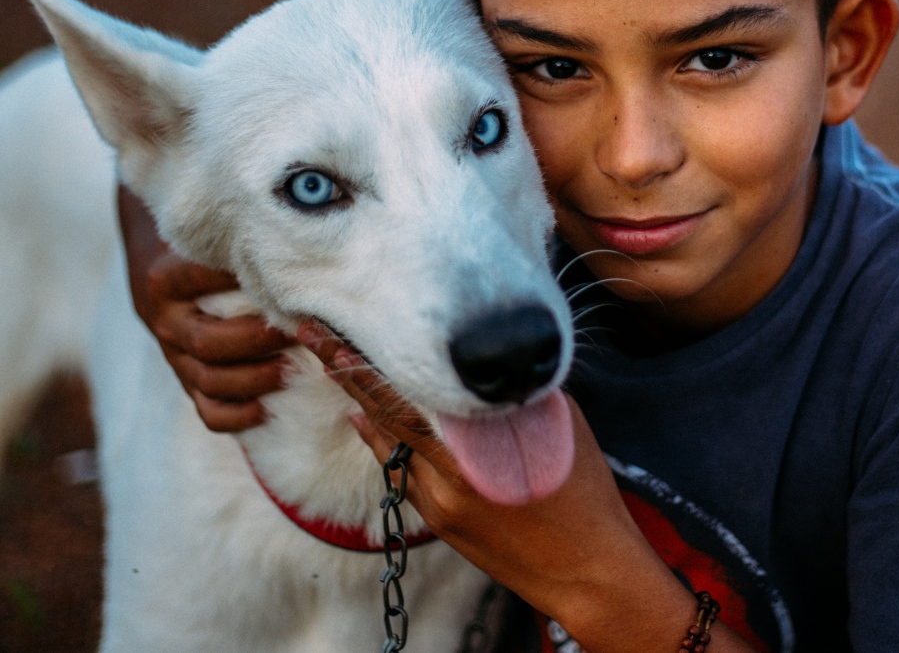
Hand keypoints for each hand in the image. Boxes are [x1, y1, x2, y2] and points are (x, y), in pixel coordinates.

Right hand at [117, 184, 295, 431]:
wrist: (157, 264)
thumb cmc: (201, 246)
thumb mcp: (207, 237)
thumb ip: (238, 242)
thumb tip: (299, 243)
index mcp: (165, 280)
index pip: (198, 283)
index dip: (240, 284)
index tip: (284, 283)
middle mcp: (164, 320)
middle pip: (208, 342)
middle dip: (258, 341)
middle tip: (300, 333)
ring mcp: (172, 354)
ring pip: (207, 379)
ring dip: (253, 380)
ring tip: (293, 371)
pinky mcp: (184, 378)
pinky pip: (204, 410)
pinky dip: (234, 416)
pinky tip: (265, 410)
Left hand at [296, 321, 754, 652]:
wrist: (585, 570)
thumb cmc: (583, 488)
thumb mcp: (557, 424)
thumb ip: (513, 393)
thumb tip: (480, 360)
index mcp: (479, 445)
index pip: (409, 393)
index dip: (368, 361)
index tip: (337, 329)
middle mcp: (449, 474)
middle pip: (385, 412)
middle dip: (348, 372)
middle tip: (312, 333)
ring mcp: (438, 502)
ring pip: (388, 442)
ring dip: (362, 402)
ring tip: (331, 363)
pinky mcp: (437, 521)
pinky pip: (400, 470)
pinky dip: (383, 438)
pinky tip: (364, 415)